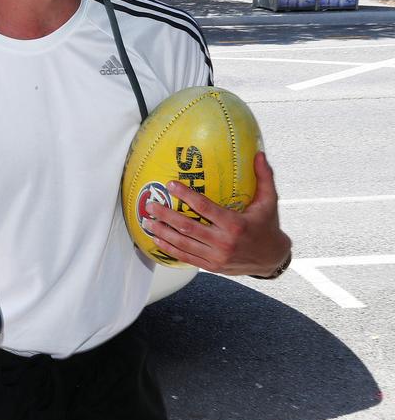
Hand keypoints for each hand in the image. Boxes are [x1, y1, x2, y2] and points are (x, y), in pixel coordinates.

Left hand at [145, 151, 291, 276]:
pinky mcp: (211, 266)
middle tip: (150, 205)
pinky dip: (169, 249)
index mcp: (236, 224)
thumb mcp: (269, 202)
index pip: (205, 208)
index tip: (171, 185)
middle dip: (166, 215)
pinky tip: (156, 240)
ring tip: (147, 221)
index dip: (186, 195)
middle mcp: (224, 242)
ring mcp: (216, 257)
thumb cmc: (268, 226)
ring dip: (163, 232)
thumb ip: (264, 177)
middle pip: (188, 227)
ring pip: (183, 244)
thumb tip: (259, 153)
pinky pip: (186, 257)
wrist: (271, 259)